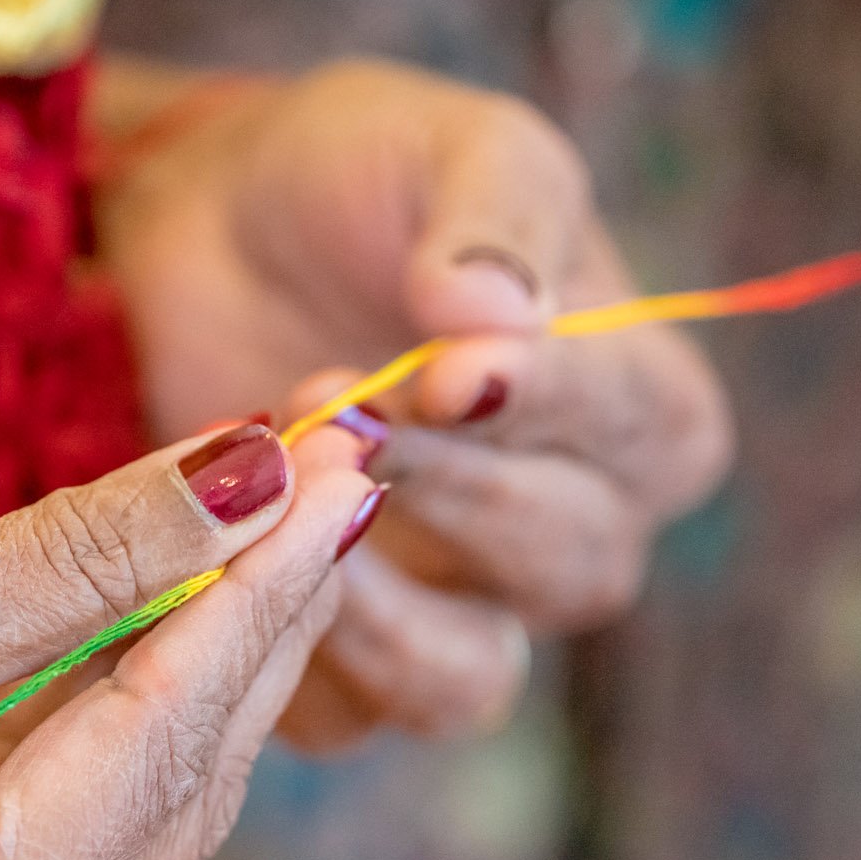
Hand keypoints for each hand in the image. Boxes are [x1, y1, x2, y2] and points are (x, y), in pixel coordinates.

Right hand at [0, 425, 373, 859]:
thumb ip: (73, 560)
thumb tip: (256, 478)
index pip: (157, 740)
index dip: (259, 582)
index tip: (344, 450)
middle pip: (176, 782)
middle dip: (259, 613)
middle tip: (340, 457)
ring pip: (147, 801)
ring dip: (213, 652)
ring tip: (291, 509)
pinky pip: (85, 816)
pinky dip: (137, 703)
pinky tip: (195, 601)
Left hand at [97, 59, 731, 748]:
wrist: (203, 225)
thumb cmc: (352, 178)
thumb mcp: (440, 146)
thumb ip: (491, 212)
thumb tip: (496, 316)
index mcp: (630, 407)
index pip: (657, 442)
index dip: (563, 414)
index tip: (452, 368)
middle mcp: (563, 526)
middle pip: (574, 569)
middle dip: (456, 492)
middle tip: (343, 405)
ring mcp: (449, 608)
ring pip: (468, 678)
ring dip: (381, 604)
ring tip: (286, 496)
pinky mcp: (331, 660)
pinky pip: (338, 713)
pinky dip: (285, 648)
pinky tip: (227, 551)